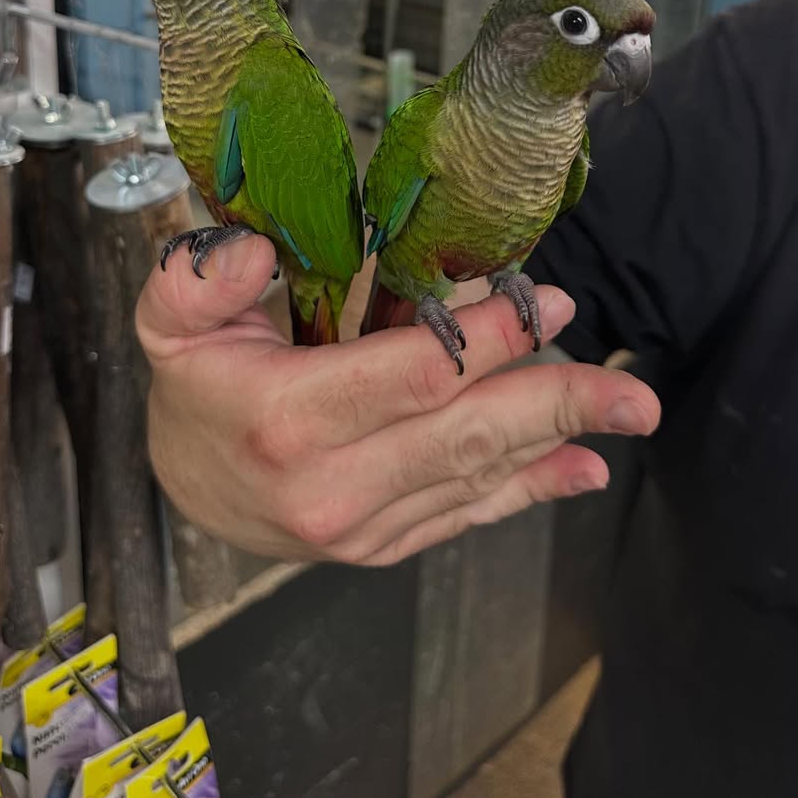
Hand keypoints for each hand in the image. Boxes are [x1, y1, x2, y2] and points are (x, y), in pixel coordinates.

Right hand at [137, 236, 659, 566]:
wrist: (185, 486)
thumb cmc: (195, 384)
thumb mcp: (167, 318)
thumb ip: (195, 278)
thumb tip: (254, 251)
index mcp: (285, 420)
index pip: (410, 377)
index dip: (487, 341)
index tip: (547, 303)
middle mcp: (329, 487)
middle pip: (462, 437)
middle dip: (554, 402)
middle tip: (630, 385)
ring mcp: (361, 528)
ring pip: (475, 476)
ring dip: (558, 439)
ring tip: (628, 409)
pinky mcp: (383, 546)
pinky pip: (466, 515)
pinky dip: (530, 489)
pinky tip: (583, 468)